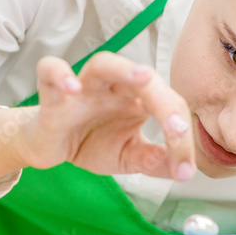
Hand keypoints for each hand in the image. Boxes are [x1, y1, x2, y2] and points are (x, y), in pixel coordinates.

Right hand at [17, 52, 195, 179]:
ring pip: (104, 64)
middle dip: (166, 103)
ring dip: (124, 69)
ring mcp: (85, 88)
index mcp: (139, 99)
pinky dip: (59, 74)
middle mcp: (116, 87)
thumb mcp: (127, 158)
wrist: (51, 147)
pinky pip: (50, 71)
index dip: (182, 137)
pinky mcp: (52, 95)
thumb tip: (181, 169)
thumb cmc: (91, 143)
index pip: (170, 106)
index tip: (185, 170)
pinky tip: (71, 88)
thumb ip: (153, 162)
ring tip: (142, 77)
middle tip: (178, 130)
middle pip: (146, 80)